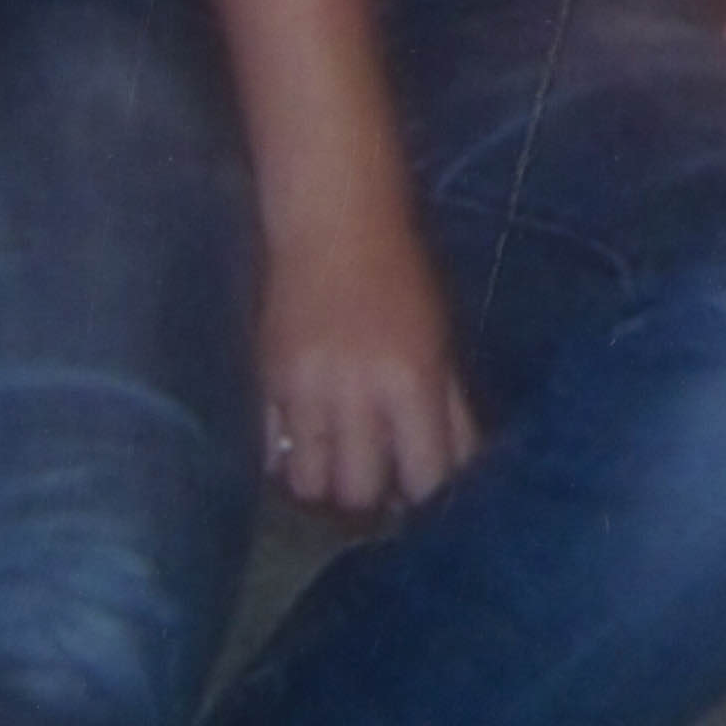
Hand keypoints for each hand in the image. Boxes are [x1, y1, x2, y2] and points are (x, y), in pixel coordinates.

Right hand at [252, 197, 479, 523]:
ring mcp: (303, 393)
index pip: (424, 474)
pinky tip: (306, 445)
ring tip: (339, 464)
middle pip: (358, 492)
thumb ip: (450, 407)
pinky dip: (287, 462)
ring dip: (325, 484)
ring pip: (308, 485)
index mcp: (412, 380)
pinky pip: (268, 457)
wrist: (334, 228)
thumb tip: (462, 467)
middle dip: (371, 497)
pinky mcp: (263, 386)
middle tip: (377, 481)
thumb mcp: (439, 341)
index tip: (422, 487)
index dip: (427, 493)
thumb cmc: (401, 280)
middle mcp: (356, 393)